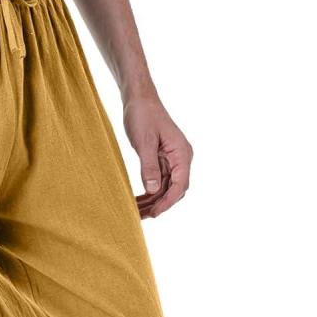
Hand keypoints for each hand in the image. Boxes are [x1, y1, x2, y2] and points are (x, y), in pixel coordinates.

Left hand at [123, 96, 192, 217]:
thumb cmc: (143, 115)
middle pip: (174, 190)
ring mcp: (172, 160)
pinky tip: (137, 200)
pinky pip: (158, 181)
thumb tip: (153, 190)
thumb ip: (149, 167)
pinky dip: (149, 192)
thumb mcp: (144, 142)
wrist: (139, 99)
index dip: (167, 202)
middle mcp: (181, 159)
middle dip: (159, 205)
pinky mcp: (162, 160)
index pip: (180, 185)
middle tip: (140, 217)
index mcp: (182, 153)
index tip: (154, 214)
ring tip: (135, 212)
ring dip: (152, 201)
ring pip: (165, 188)